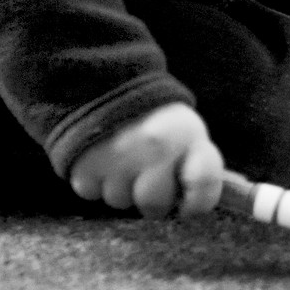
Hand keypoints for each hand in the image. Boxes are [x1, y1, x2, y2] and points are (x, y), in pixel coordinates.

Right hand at [67, 102, 223, 217]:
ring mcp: (119, 156)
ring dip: (121, 188)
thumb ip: (198, 168)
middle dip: (152, 198)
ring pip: (120, 201)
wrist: (106, 82)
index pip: (205, 184)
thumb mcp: (186, 132)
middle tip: (147, 173)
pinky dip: (94, 181)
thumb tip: (195, 208)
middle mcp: (156, 147)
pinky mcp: (85, 163)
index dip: (198, 201)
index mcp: (188, 136)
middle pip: (155, 205)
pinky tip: (101, 158)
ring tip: (122, 158)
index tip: (188, 204)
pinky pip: (91, 193)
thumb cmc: (155, 120)